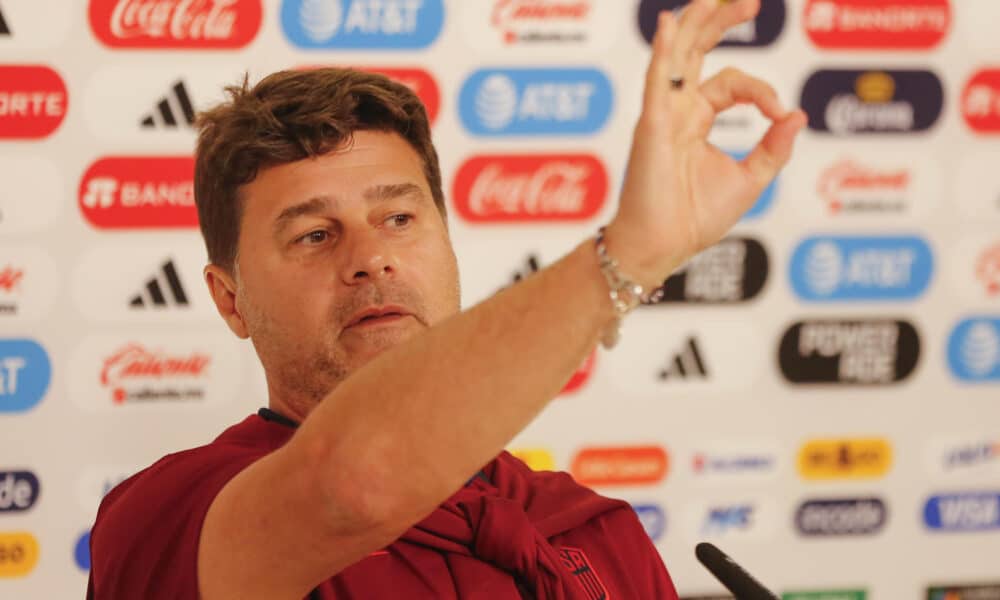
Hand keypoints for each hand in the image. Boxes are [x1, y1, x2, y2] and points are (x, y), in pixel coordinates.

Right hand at [606, 0, 806, 288]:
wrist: (663, 246)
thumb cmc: (695, 219)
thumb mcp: (750, 179)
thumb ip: (773, 146)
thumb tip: (798, 114)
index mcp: (697, 121)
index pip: (733, 83)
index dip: (764, 92)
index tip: (781, 116)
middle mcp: (678, 111)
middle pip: (698, 51)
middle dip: (721, 22)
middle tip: (751, 2)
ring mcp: (663, 115)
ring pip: (678, 55)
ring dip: (695, 23)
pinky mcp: (652, 126)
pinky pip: (657, 81)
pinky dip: (662, 52)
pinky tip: (668, 24)